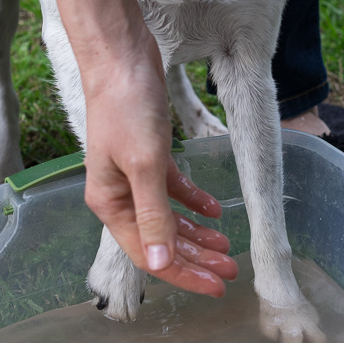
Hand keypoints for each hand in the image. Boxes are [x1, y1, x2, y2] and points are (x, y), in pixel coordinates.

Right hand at [81, 36, 236, 295]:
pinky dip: (194, 201)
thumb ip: (154, 215)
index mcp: (111, 205)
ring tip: (228, 246)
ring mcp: (135, 175)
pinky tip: (215, 210)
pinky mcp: (151, 154)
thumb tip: (160, 264)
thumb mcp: (145, 166)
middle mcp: (121, 196)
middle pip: (162, 239)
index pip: (150, 254)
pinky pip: (174, 189)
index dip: (184, 273)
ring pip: (170, 217)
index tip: (216, 285)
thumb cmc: (127, 108)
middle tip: (232, 269)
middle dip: (197, 257)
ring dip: (198, 233)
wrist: (121, 57)